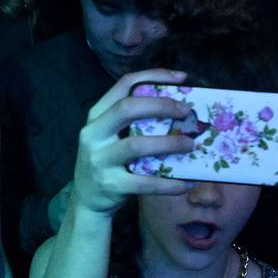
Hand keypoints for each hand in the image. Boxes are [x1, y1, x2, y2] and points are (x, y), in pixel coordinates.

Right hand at [69, 70, 195, 214]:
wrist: (86, 201)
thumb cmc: (108, 161)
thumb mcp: (110, 136)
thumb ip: (133, 120)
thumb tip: (180, 105)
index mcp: (96, 116)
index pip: (124, 85)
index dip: (154, 76)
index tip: (182, 78)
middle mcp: (93, 134)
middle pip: (127, 109)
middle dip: (161, 106)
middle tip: (187, 112)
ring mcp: (99, 160)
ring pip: (136, 145)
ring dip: (169, 143)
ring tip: (190, 145)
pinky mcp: (110, 185)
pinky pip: (144, 183)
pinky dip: (168, 183)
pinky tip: (185, 183)